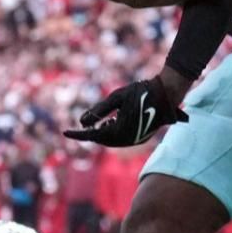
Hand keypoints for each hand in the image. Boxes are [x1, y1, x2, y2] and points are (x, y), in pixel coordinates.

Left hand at [64, 78, 185, 146]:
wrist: (167, 94)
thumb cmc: (141, 91)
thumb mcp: (116, 97)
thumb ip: (98, 110)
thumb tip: (81, 122)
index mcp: (119, 131)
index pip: (92, 135)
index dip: (77, 134)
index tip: (64, 132)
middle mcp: (127, 139)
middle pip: (102, 140)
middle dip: (91, 133)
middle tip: (82, 125)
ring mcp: (136, 140)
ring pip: (112, 141)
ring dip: (103, 133)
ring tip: (100, 122)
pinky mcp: (142, 137)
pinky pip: (122, 139)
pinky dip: (113, 132)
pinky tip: (113, 121)